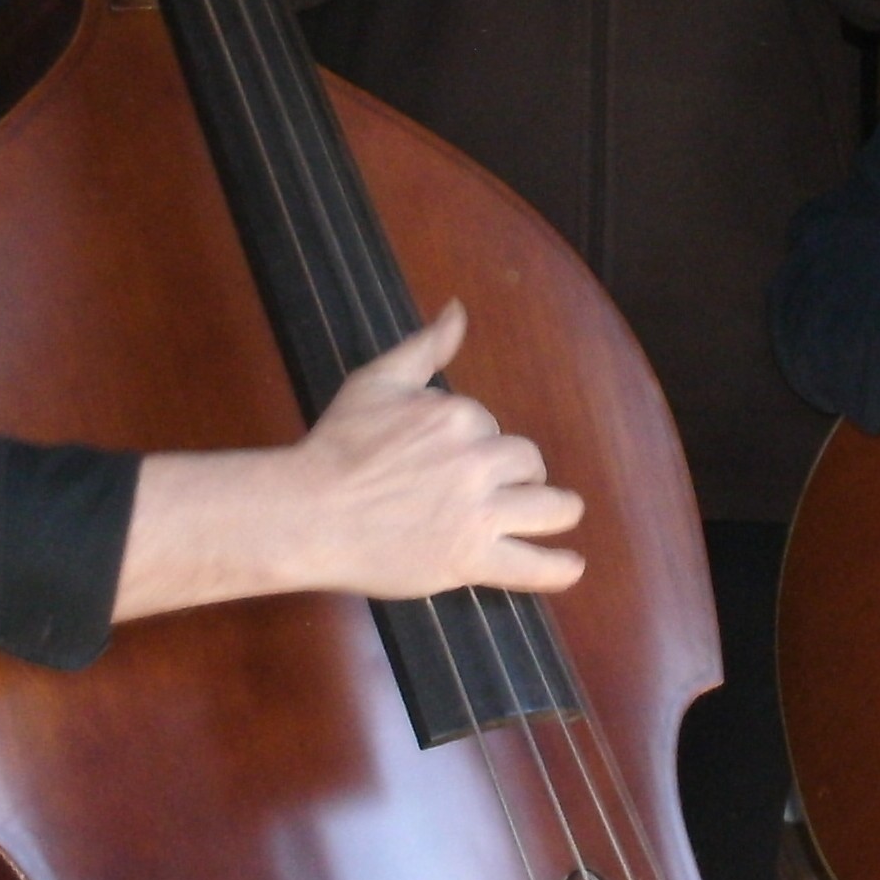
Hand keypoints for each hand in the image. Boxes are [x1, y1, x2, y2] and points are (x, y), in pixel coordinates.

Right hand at [113, 302, 586, 620]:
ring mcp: (477, 513)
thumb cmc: (337, 446)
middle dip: (516, 473)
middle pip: (527, 463)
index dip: (475, 443)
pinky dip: (557, 568)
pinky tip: (572, 566)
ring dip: (556, 509)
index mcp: (459, 416)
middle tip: (492, 489)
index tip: (445, 460)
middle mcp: (477, 461)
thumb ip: (425, 346)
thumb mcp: (378, 380)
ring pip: (547, 507)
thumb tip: (457, 311)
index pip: (491, 426)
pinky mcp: (470, 559)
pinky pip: (530, 566)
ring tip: (558, 513)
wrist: (308, 512)